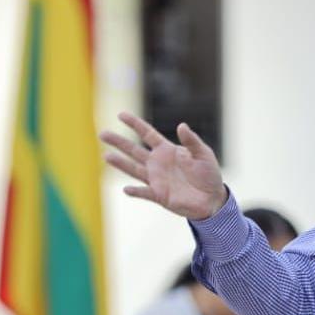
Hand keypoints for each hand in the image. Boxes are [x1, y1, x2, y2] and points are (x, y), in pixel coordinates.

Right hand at [100, 112, 226, 220]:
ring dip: (120, 164)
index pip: (147, 134)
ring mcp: (156, 180)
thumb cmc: (208, 174)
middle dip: (118, 142)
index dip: (134, 124)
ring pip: (134, 169)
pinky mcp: (159, 196)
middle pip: (133, 150)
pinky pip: (145, 193)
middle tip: (102, 133)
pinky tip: (126, 189)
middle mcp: (157, 163)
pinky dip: (136, 192)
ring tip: (106, 156)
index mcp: (167, 150)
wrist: (212, 199)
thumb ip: (192, 141)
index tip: (120, 114)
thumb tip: (181, 125)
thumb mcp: (204, 154)